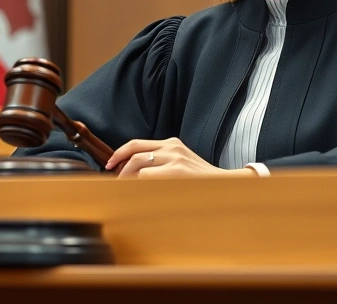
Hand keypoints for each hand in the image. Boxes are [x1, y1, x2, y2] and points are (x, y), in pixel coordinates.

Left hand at [105, 137, 256, 178]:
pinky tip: (138, 194)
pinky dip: (138, 186)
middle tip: (114, 181)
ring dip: (127, 179)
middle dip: (119, 168)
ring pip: (138, 166)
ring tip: (125, 189)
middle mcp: (172, 147)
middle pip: (134, 152)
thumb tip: (133, 172)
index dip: (119, 154)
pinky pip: (147, 177)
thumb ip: (162, 163)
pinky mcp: (177, 171)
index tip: (110, 165)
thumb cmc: (202, 180)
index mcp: (172, 143)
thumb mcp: (182, 164)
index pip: (137, 143)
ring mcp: (175, 158)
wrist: (227, 186)